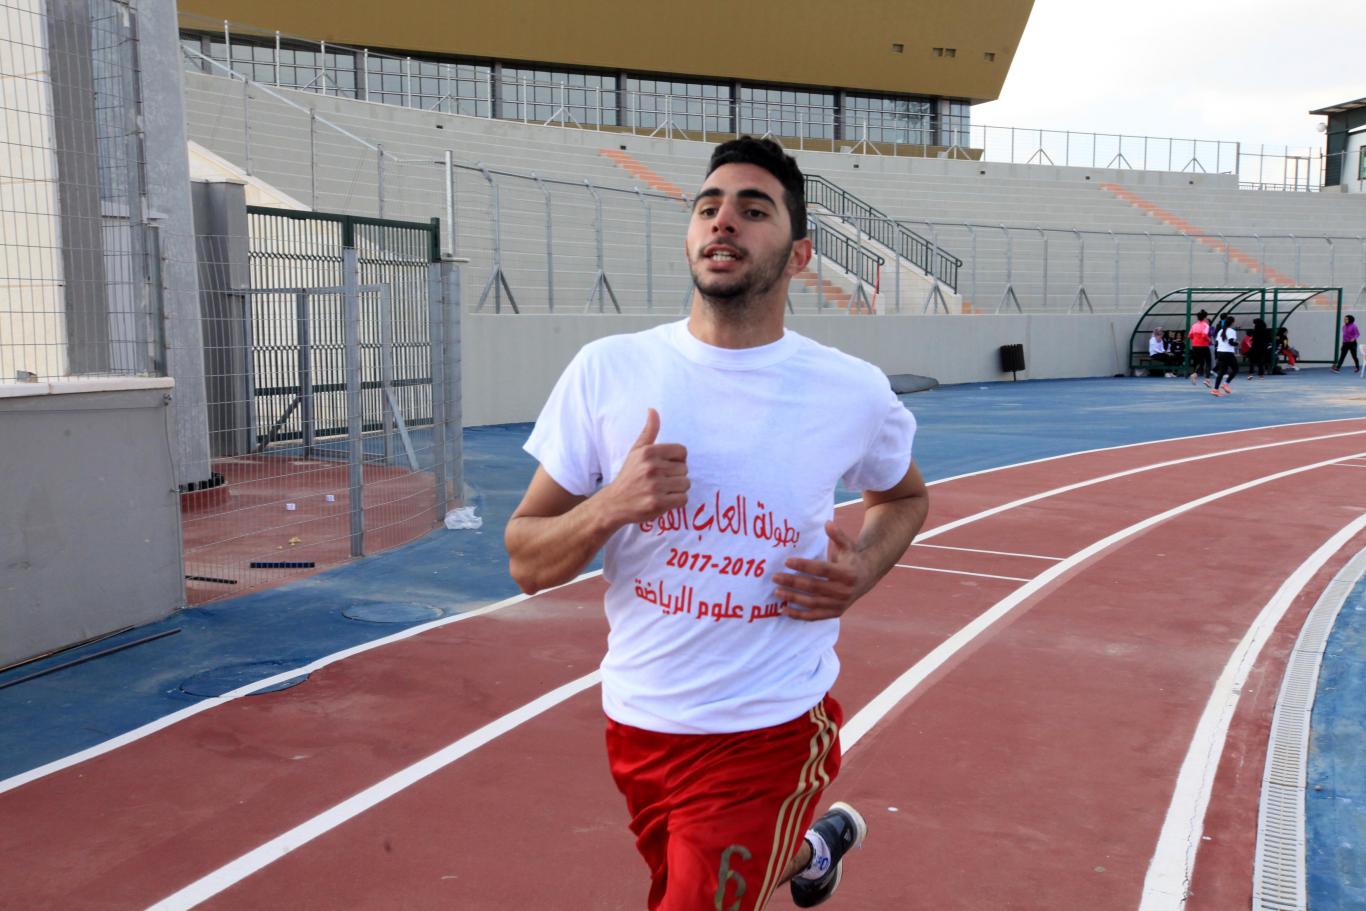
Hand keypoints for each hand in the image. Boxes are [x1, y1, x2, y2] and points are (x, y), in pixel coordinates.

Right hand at [601, 408, 689, 527]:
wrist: (614, 503)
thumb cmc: (629, 475)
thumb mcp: (636, 451)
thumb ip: (649, 432)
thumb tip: (653, 410)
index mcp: (648, 452)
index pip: (682, 451)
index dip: (677, 460)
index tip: (666, 466)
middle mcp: (651, 467)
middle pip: (685, 469)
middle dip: (676, 476)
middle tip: (661, 481)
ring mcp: (654, 486)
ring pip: (685, 484)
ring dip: (677, 489)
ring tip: (663, 491)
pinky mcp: (657, 503)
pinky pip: (683, 499)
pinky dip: (676, 501)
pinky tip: (664, 500)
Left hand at [772, 521, 872, 621]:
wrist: (867, 577)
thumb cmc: (852, 558)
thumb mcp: (848, 545)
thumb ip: (837, 535)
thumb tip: (827, 523)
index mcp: (847, 573)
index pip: (822, 570)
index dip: (804, 566)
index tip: (787, 561)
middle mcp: (844, 591)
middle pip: (814, 587)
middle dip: (793, 582)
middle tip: (775, 577)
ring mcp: (839, 604)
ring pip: (812, 603)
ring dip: (793, 598)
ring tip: (776, 592)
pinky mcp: (835, 613)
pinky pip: (814, 616)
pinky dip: (799, 615)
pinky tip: (784, 610)